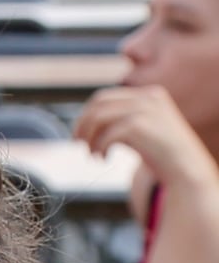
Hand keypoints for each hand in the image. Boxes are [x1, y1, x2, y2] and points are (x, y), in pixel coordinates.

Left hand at [77, 84, 218, 197]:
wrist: (183, 168)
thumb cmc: (159, 152)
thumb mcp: (141, 128)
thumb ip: (121, 119)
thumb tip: (85, 122)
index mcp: (148, 94)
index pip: (104, 97)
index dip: (85, 116)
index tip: (79, 135)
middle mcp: (147, 97)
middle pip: (98, 103)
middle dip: (82, 124)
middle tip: (79, 144)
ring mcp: (145, 109)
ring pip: (99, 117)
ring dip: (88, 138)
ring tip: (93, 155)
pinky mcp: (140, 125)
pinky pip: (107, 133)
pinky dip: (99, 147)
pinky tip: (103, 159)